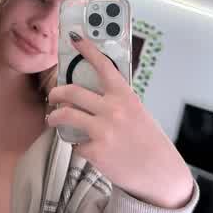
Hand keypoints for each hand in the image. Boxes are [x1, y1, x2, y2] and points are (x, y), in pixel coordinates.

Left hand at [47, 32, 193, 208]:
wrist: (160, 174)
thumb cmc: (149, 142)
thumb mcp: (137, 112)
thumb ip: (116, 101)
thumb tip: (92, 95)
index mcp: (125, 96)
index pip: (103, 66)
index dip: (87, 49)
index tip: (75, 37)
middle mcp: (113, 109)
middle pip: (71, 92)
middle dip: (56, 92)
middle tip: (52, 96)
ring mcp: (102, 130)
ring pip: (64, 115)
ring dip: (53, 117)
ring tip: (52, 119)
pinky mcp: (95, 150)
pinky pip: (75, 143)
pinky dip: (77, 146)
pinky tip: (85, 148)